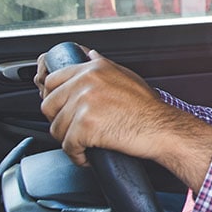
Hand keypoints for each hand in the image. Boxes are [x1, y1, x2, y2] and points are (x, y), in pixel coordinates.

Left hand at [39, 48, 211, 190]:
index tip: (60, 111)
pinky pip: (67, 146)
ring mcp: (84, 103)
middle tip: (73, 130)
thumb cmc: (149, 108)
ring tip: (84, 144)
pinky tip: (88, 155)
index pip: (53, 80)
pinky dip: (76, 155)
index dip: (54, 99)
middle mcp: (86, 82)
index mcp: (93, 68)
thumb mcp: (126, 76)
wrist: (163, 128)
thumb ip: (102, 66)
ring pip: (56, 128)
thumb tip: (88, 56)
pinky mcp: (85, 125)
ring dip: (68, 140)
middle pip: (48, 105)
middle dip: (58, 121)